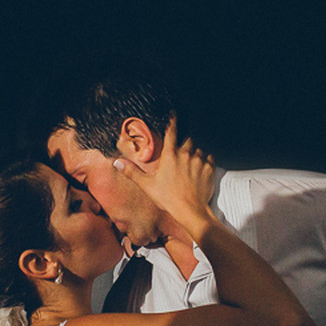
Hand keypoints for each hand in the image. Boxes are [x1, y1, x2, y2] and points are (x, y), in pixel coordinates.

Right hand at [114, 118, 214, 236]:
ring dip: (194, 154)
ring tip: (189, 167)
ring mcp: (199, 160)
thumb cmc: (168, 198)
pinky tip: (199, 172)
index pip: (171, 131)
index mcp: (170, 155)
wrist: (191, 211)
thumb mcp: (147, 185)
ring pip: (198, 150)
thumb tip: (116, 162)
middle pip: (187, 140)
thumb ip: (132, 172)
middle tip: (180, 154)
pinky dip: (205, 162)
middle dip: (184, 143)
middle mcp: (186, 154)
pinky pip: (209, 159)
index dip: (172, 121)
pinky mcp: (209, 168)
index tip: (173, 113)